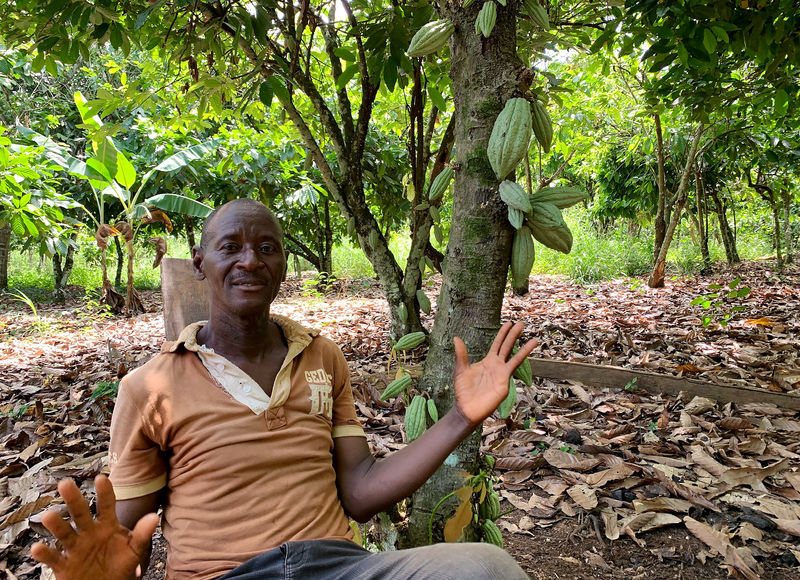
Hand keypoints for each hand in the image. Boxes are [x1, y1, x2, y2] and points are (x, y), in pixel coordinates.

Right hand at [31, 475, 158, 579]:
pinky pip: (53, 558)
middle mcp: (89, 533)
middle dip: (73, 499)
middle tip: (65, 483)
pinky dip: (45, 554)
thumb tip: (154, 517)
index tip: (101, 478)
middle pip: (80, 513)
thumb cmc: (121, 566)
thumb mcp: (134, 550)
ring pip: (64, 533)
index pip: (106, 505)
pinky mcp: (64, 565)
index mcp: (107, 526)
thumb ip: (142, 534)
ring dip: (56, 525)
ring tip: (48, 515)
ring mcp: (75, 548)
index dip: (104, 492)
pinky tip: (38, 547)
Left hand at [453, 321, 536, 425]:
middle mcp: (497, 366)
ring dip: (524, 348)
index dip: (503, 334)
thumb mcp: (461, 369)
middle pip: (507, 347)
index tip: (509, 323)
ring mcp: (502, 373)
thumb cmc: (463, 391)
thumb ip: (461, 354)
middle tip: (521, 323)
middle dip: (514, 335)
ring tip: (534, 339)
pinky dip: (520, 358)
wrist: (467, 408)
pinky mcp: (505, 381)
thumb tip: (456, 337)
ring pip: (515, 356)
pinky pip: (513, 368)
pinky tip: (525, 354)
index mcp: (487, 361)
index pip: (497, 344)